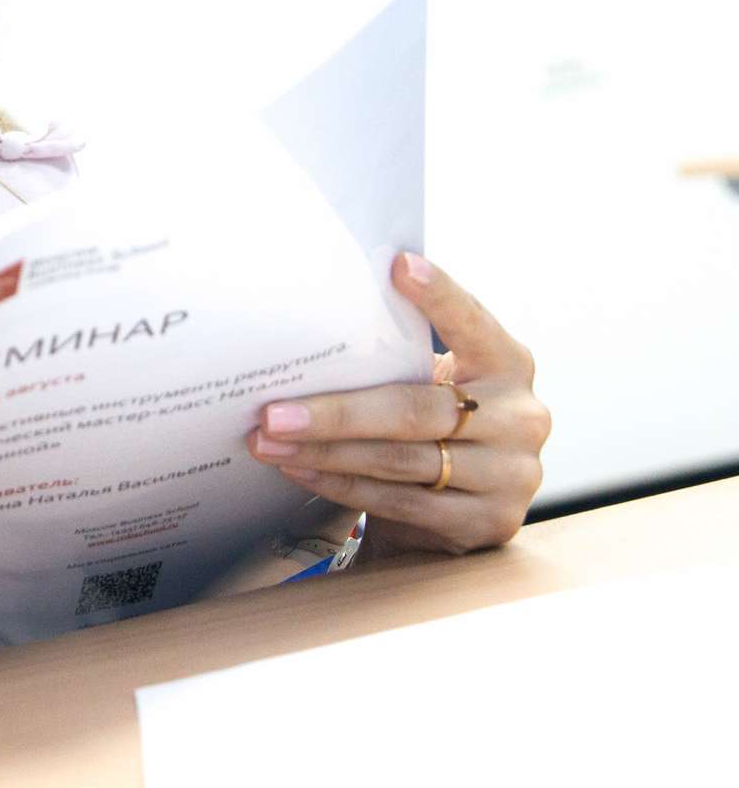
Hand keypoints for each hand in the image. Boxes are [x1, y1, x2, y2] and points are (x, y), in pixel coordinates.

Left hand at [248, 253, 550, 555]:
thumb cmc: (429, 425)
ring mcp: (511, 474)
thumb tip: (315, 324)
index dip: (439, 296)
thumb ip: (400, 359)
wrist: (457, 509)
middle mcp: (520, 417)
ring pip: (400, 459)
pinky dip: (341, 485)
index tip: (398, 265)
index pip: (472, 323)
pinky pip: (399, 501)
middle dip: (335, 412)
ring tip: (268, 441)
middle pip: (415, 410)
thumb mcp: (434, 384)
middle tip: (272, 411)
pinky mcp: (489, 522)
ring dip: (325, 451)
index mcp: (508, 363)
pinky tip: (298, 469)